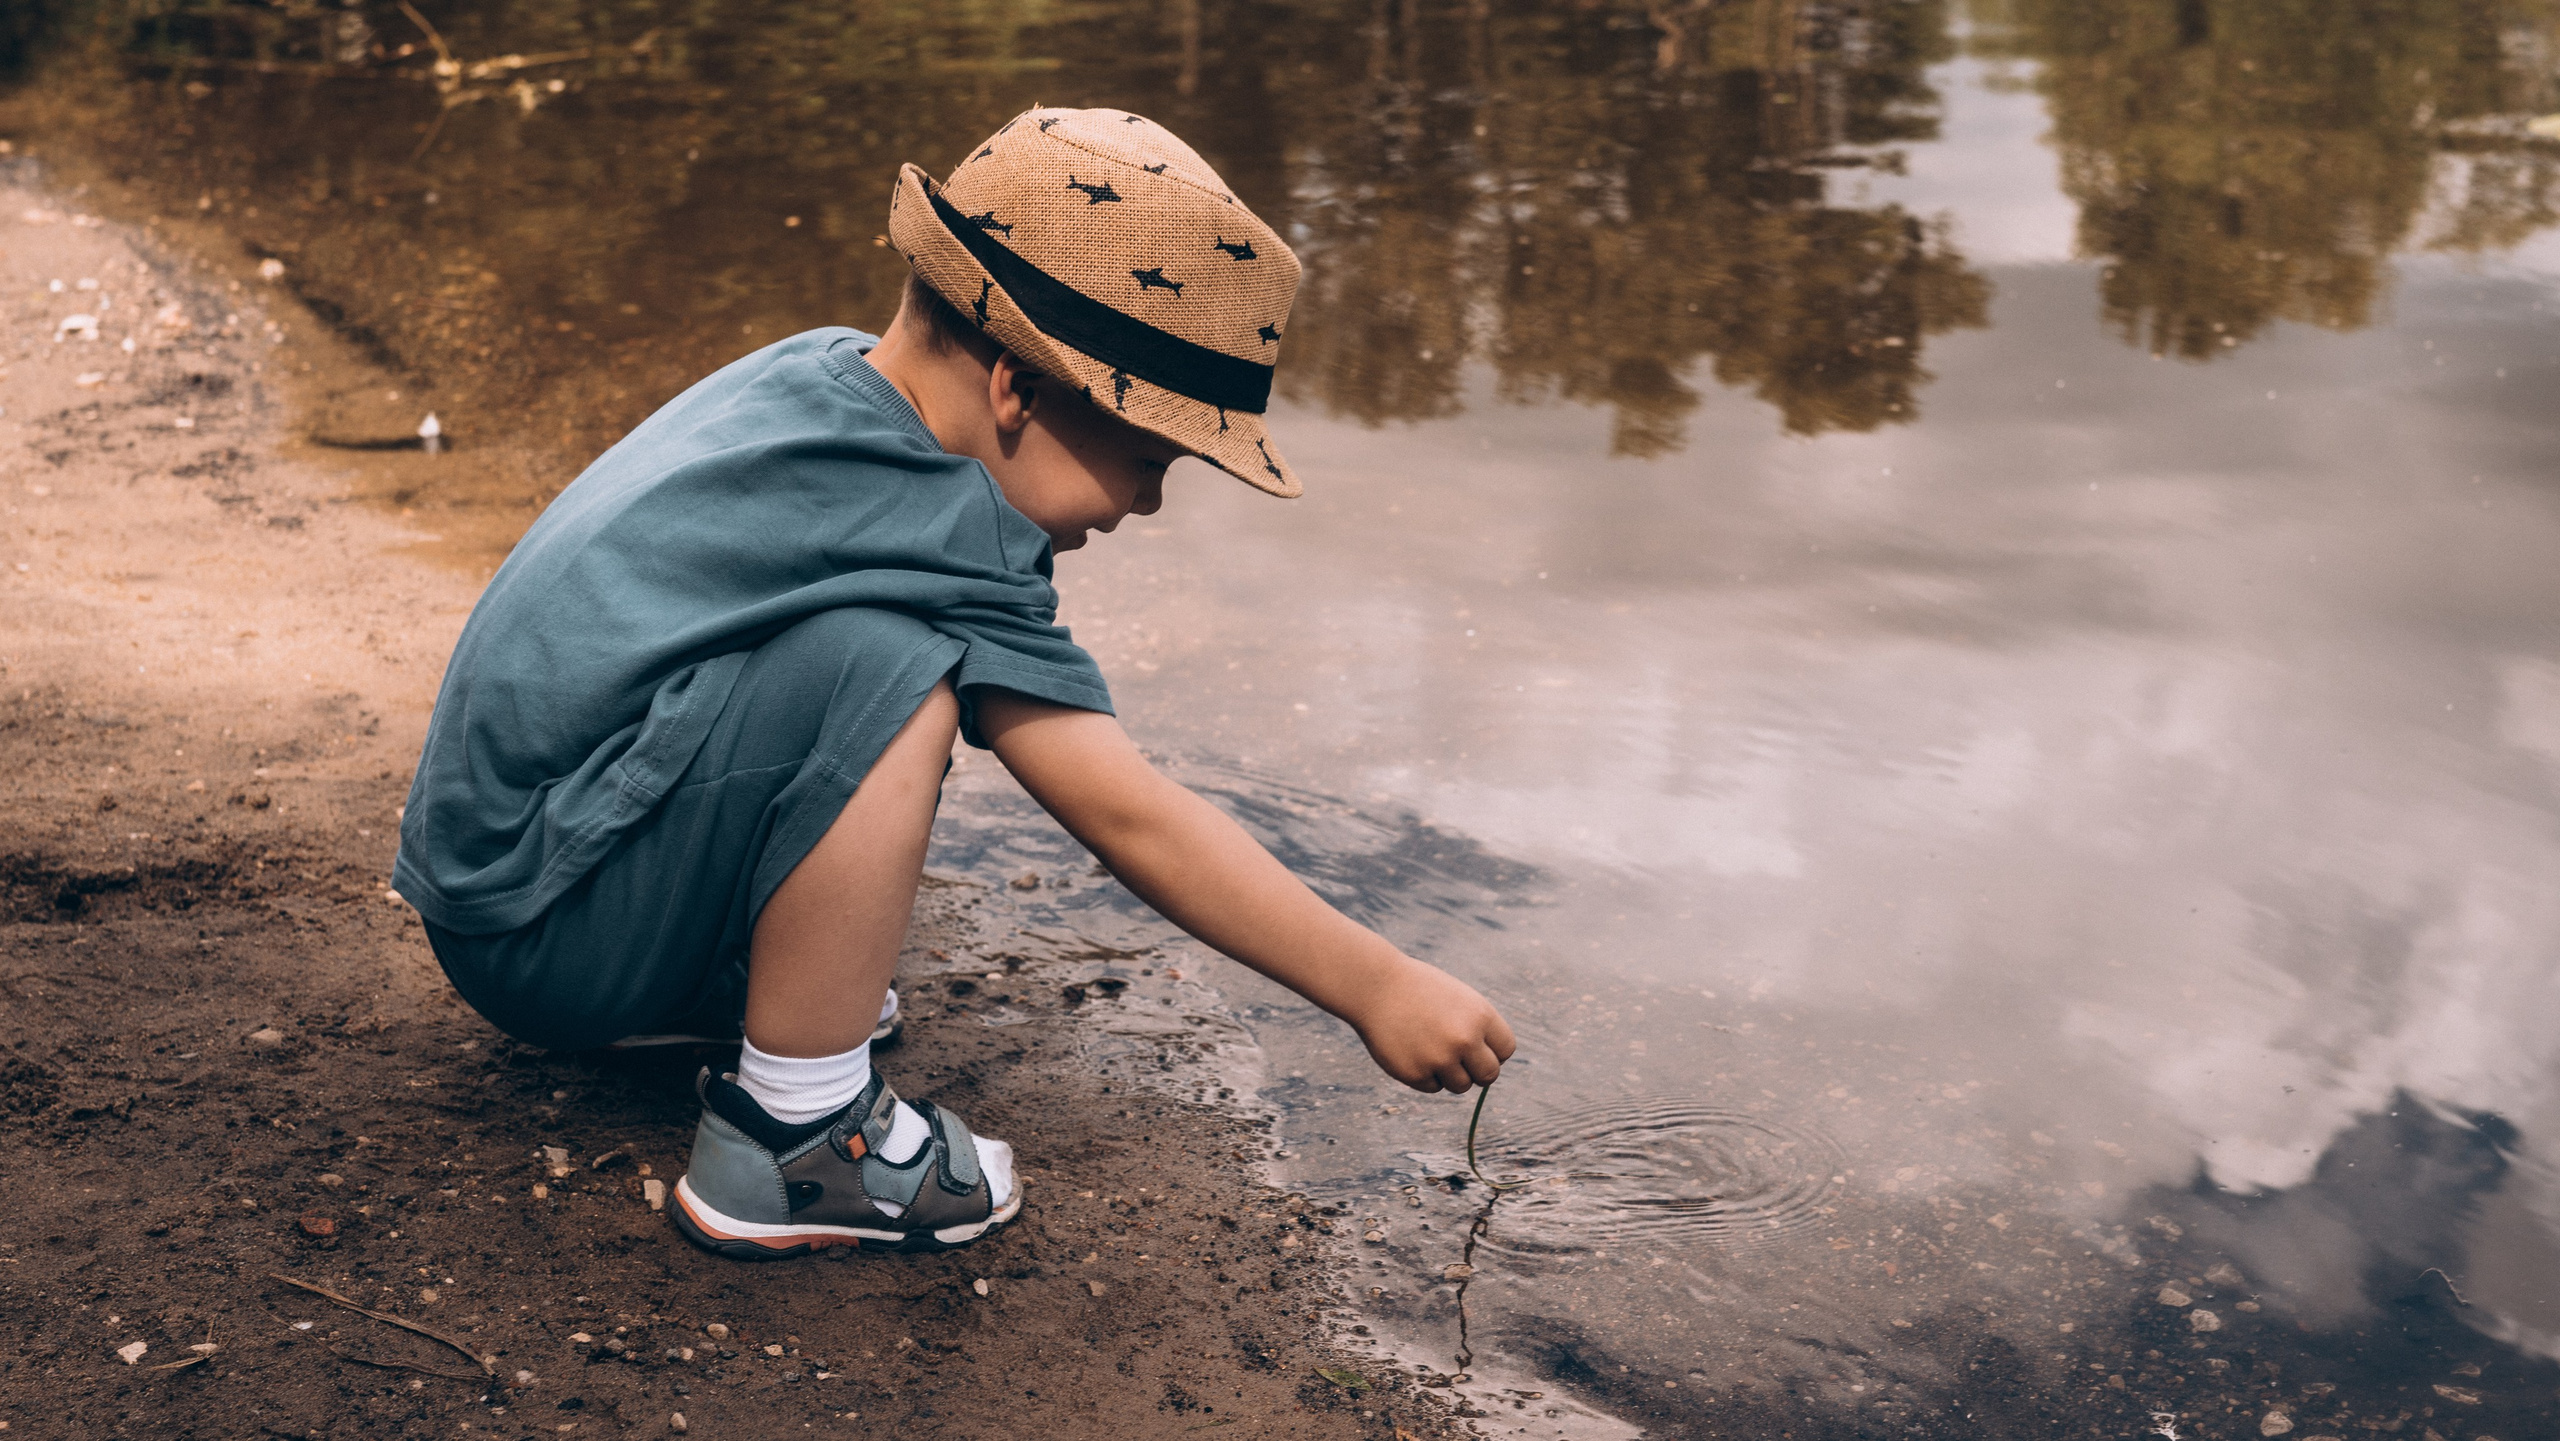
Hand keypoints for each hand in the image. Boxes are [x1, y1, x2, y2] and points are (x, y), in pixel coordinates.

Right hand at [1344, 956, 1516, 1094]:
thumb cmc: (1418, 990)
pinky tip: (1410, 1051)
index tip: (1478, 1048)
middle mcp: (1464, 1039)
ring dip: (1449, 1075)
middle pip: (1489, 1075)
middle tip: (1459, 1060)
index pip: (1505, 1050)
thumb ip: (1478, 1029)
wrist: (1374, 985)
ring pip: (1461, 1085)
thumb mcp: (1458, 1000)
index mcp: (1480, 1016)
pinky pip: (1432, 1087)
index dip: (1493, 1051)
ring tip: (1429, 1049)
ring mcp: (1440, 1058)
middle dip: (1477, 1072)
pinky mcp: (1416, 1074)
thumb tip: (1490, 1066)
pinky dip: (1424, 1075)